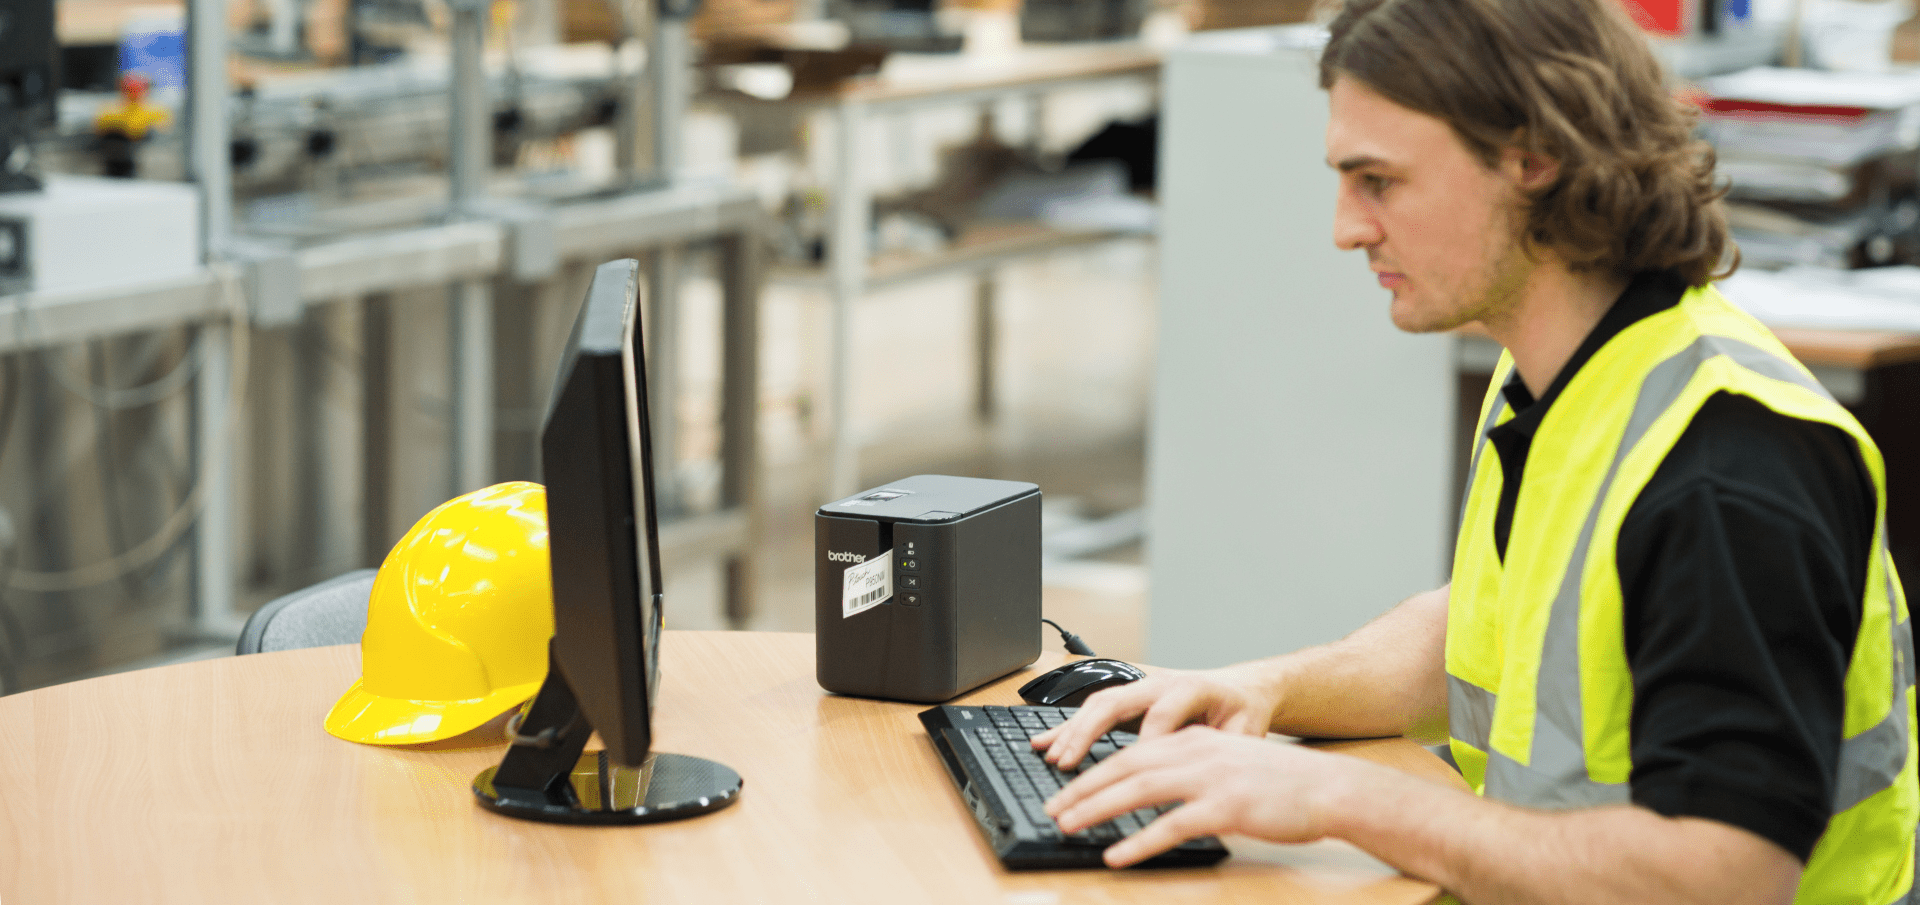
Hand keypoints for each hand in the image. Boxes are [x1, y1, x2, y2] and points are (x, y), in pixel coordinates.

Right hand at [1030, 663, 1281, 769]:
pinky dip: (1067, 726)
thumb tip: (1207, 777)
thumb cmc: (1243, 713)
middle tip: (1068, 762)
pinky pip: (1093, 709)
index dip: (1149, 739)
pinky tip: (1044, 741)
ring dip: (1071, 730)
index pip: (1164, 712)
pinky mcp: (1130, 699)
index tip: (1134, 771)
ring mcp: (1141, 688)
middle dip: (1088, 732)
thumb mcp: (1245, 732)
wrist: (1242, 689)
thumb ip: (1226, 750)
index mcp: (1193, 687)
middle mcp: (1160, 683)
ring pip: (1098, 703)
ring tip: (1050, 756)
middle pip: (1116, 700)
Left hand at [1045, 726, 1360, 867]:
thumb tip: (1147, 785)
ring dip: (1098, 809)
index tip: (1064, 786)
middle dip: (1082, 787)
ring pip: (1140, 789)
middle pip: (1125, 766)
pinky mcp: (1226, 808)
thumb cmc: (1278, 782)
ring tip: (1069, 826)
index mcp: (1193, 741)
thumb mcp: (1226, 762)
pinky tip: (1118, 855)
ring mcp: (1211, 779)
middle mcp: (1196, 752)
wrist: (1328, 788)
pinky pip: (1172, 825)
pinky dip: (1140, 841)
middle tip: (1053, 808)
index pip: (1130, 751)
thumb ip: (1188, 767)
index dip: (1093, 768)